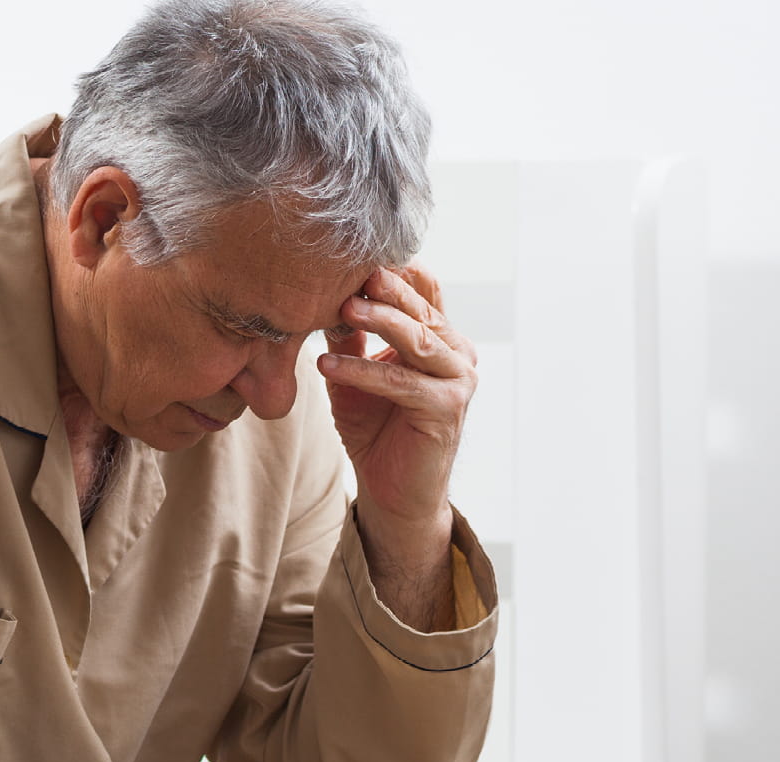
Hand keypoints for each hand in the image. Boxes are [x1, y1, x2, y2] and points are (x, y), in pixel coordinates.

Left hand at [317, 263, 476, 567]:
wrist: (391, 490)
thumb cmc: (373, 427)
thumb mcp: (353, 372)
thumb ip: (347, 337)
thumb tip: (322, 295)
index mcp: (438, 335)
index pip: (421, 289)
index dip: (393, 271)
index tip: (354, 253)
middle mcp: (456, 351)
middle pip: (421, 308)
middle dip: (385, 289)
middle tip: (350, 273)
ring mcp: (457, 379)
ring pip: (417, 339)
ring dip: (379, 321)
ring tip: (341, 310)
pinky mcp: (445, 409)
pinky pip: (400, 382)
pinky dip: (362, 371)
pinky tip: (326, 365)